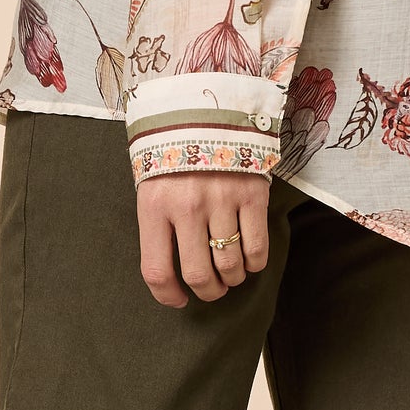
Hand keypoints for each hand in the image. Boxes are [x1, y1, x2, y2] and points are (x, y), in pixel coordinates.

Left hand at [135, 169, 271, 308]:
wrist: (206, 109)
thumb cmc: (174, 155)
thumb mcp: (152, 186)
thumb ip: (159, 226)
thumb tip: (172, 277)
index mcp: (154, 205)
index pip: (156, 269)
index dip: (168, 295)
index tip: (179, 300)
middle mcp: (187, 206)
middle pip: (198, 273)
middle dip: (208, 292)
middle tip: (212, 290)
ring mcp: (221, 199)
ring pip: (230, 264)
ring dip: (232, 279)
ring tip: (231, 274)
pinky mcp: (251, 194)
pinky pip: (257, 247)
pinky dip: (255, 263)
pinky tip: (250, 260)